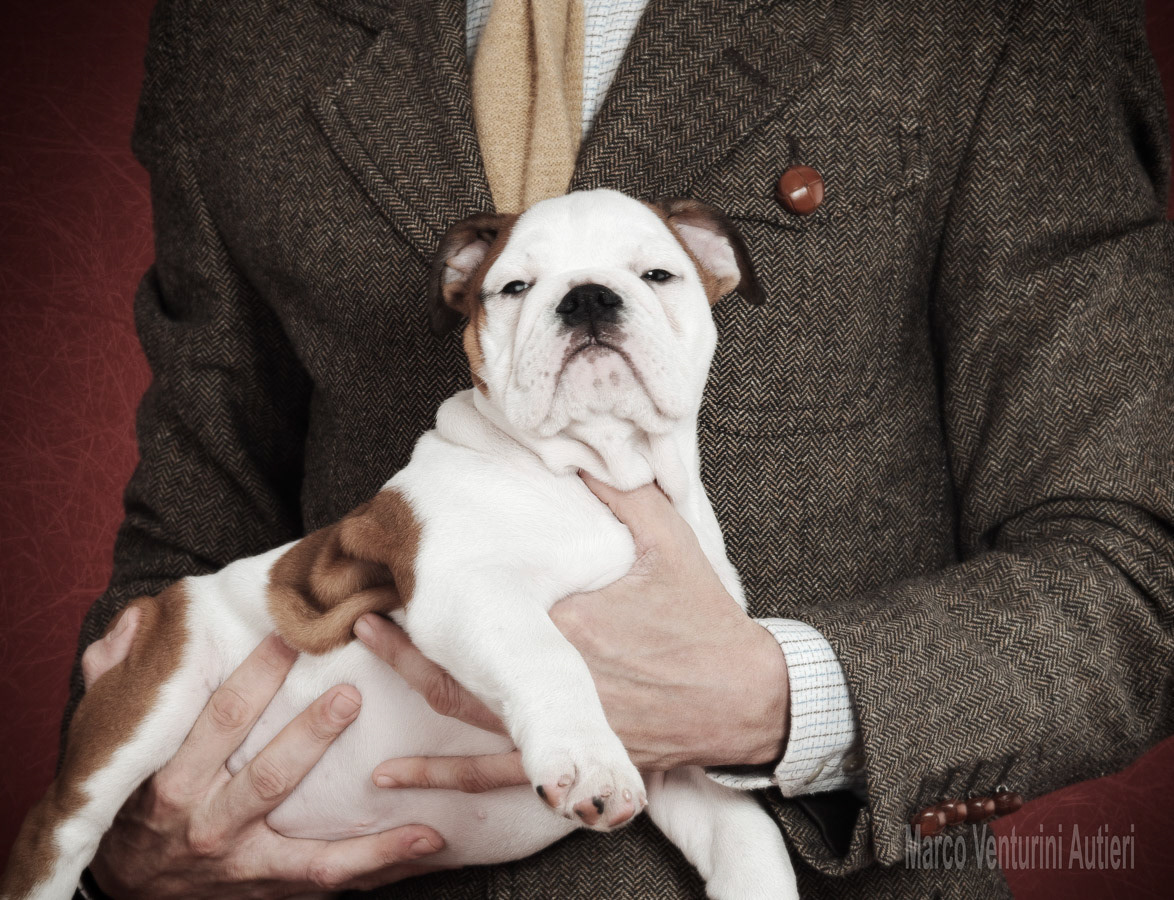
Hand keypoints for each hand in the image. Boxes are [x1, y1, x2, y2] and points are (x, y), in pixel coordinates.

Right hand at [80, 616, 445, 897]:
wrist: (126, 891)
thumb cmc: (128, 802)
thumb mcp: (105, 746)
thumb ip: (114, 678)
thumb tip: (139, 620)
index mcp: (172, 780)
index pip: (219, 719)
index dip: (256, 675)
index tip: (291, 635)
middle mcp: (206, 822)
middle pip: (266, 773)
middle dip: (310, 732)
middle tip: (351, 694)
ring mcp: (242, 857)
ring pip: (307, 834)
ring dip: (362, 811)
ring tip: (401, 770)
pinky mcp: (271, 882)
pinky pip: (330, 872)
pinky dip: (380, 858)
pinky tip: (427, 837)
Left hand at [354, 473, 787, 793]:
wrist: (745, 698)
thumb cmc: (706, 619)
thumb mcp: (671, 543)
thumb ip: (624, 496)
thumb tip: (583, 448)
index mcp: (572, 620)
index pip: (491, 598)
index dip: (441, 584)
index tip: (401, 559)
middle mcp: (556, 673)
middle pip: (462, 655)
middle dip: (407, 634)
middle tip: (363, 611)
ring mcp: (559, 721)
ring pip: (465, 708)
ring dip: (413, 681)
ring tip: (369, 657)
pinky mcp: (569, 755)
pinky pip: (495, 773)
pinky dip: (443, 775)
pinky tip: (397, 776)